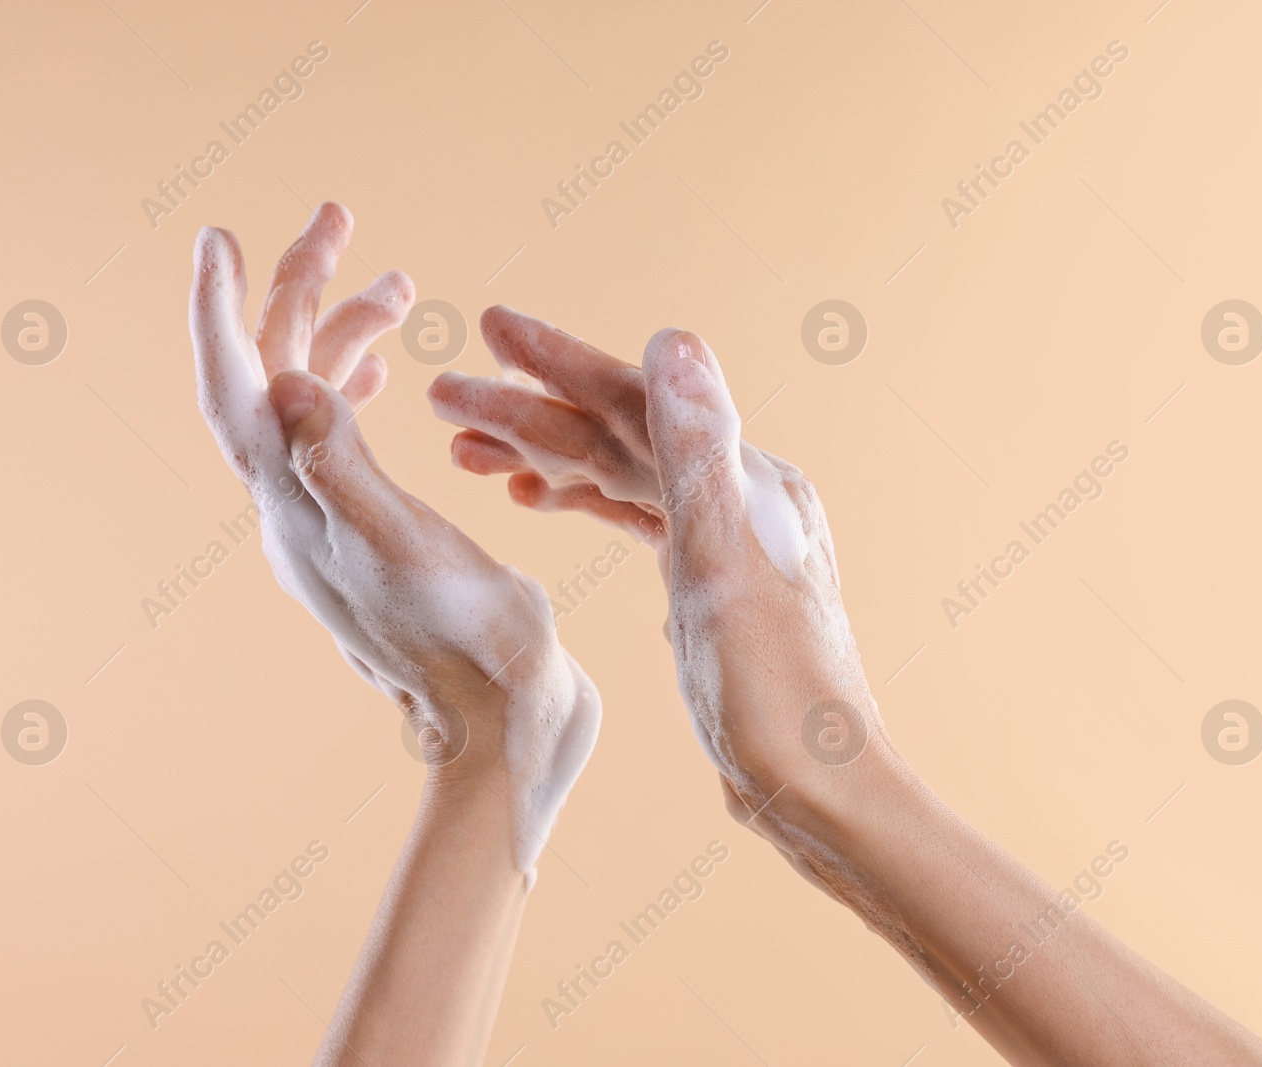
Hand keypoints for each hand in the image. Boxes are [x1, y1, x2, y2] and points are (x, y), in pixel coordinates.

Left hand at [189, 211, 598, 868]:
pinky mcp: (377, 532)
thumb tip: (286, 386)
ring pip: (317, 403)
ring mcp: (337, 520)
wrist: (504, 722)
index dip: (221, 311)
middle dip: (298, 290)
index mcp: (299, 507)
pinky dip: (365, 387)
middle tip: (336, 219)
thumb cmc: (470, 647)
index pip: (236, 391)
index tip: (219, 239)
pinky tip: (392, 371)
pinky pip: (348, 439)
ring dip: (345, 332)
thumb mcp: (408, 549)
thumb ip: (343, 469)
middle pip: (274, 377)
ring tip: (400, 284)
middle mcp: (303, 508)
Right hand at [427, 307, 881, 814]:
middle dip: (529, 412)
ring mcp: (727, 537)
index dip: (557, 363)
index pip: (636, 402)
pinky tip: (536, 498)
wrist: (818, 789)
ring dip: (544, 456)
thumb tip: (672, 339)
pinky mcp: (712, 581)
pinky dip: (583, 501)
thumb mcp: (721, 570)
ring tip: (463, 450)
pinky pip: (636, 517)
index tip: (488, 327)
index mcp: (748, 482)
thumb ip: (694, 453)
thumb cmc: (773, 695)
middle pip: (619, 435)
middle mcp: (743, 495)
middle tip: (444, 393)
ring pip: (620, 475)